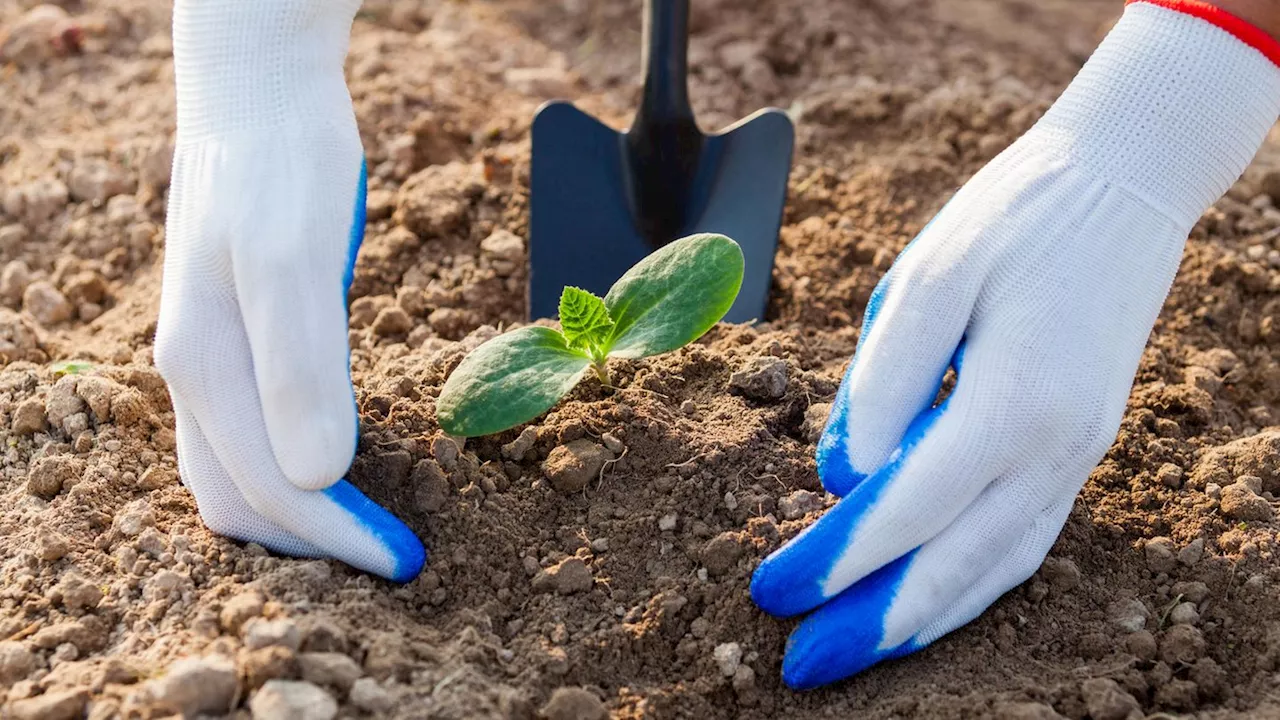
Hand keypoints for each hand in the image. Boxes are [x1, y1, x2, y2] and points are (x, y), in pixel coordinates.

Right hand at [152, 0, 423, 581]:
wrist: (257, 98)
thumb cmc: (280, 170)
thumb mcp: (293, 264)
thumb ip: (301, 371)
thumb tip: (318, 476)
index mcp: (207, 367)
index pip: (273, 487)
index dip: (340, 536)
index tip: (407, 562)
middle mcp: (195, 373)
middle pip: (244, 498)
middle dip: (318, 542)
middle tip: (399, 558)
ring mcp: (208, 356)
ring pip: (236, 472)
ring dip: (301, 515)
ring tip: (369, 529)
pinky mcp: (232, 338)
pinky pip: (245, 433)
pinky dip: (288, 471)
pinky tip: (335, 466)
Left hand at [750, 0, 1279, 688]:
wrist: (1124, 184)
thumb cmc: (1013, 220)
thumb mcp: (927, 278)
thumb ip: (884, 384)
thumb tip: (842, 480)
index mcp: (1016, 402)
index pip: (908, 510)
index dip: (837, 559)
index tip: (774, 591)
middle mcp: (1059, 447)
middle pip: (955, 565)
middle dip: (873, 623)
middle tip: (798, 667)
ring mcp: (1081, 453)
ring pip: (998, 567)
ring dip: (926, 621)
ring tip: (859, 654)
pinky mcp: (1082, 447)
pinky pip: (1026, 540)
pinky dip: (973, 584)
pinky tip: (928, 601)